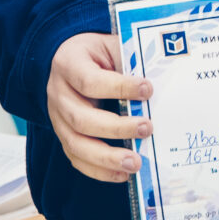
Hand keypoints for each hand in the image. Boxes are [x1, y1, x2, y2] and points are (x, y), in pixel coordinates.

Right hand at [45, 31, 147, 181]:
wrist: (68, 59)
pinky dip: (99, 171)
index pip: (90, 81)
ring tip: (135, 163)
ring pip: (76, 145)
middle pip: (81, 119)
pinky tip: (122, 174)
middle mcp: (58, 94)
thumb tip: (161, 82)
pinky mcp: (64, 136)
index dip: (118, 87)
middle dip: (116, 128)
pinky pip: (77, 159)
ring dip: (107, 158)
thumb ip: (130, 60)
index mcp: (68, 64)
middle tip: (146, 128)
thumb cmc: (96, 53)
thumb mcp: (110, 45)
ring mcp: (57, 119)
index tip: (148, 89)